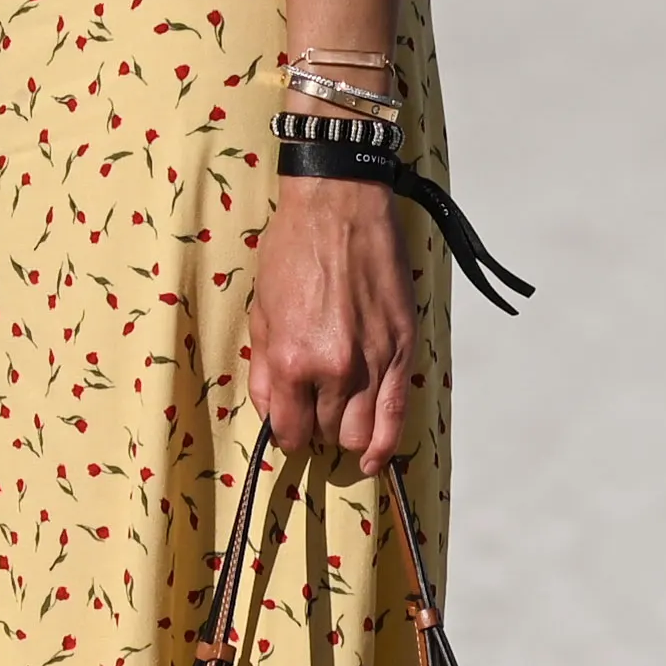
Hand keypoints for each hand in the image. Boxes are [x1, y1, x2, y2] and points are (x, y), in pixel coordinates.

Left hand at [243, 177, 418, 467]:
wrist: (340, 207)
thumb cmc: (293, 251)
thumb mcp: (262, 311)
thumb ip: (265, 370)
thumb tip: (270, 413)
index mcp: (294, 361)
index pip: (289, 430)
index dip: (286, 435)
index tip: (287, 427)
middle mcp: (337, 370)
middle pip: (326, 433)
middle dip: (315, 428)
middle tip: (312, 409)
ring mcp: (374, 363)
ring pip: (362, 433)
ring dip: (347, 434)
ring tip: (339, 420)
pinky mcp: (403, 350)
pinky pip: (397, 415)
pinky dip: (385, 443)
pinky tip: (373, 458)